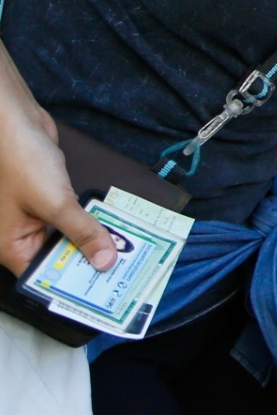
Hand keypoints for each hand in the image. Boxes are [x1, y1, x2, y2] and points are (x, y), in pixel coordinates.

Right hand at [0, 90, 116, 276]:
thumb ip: (82, 232)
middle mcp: (23, 236)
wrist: (17, 122)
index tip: (101, 293)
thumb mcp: (56, 203)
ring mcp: (37, 217)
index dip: (69, 286)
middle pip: (58, 259)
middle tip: (123, 273)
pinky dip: (90, 222)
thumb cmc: (22, 162)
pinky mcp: (51, 200)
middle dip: (87, 263)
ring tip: (126, 254)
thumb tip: (105, 261)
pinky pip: (73, 218)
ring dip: (93, 241)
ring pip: (68, 238)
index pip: (41, 277)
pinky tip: (114, 227)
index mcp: (12, 246)